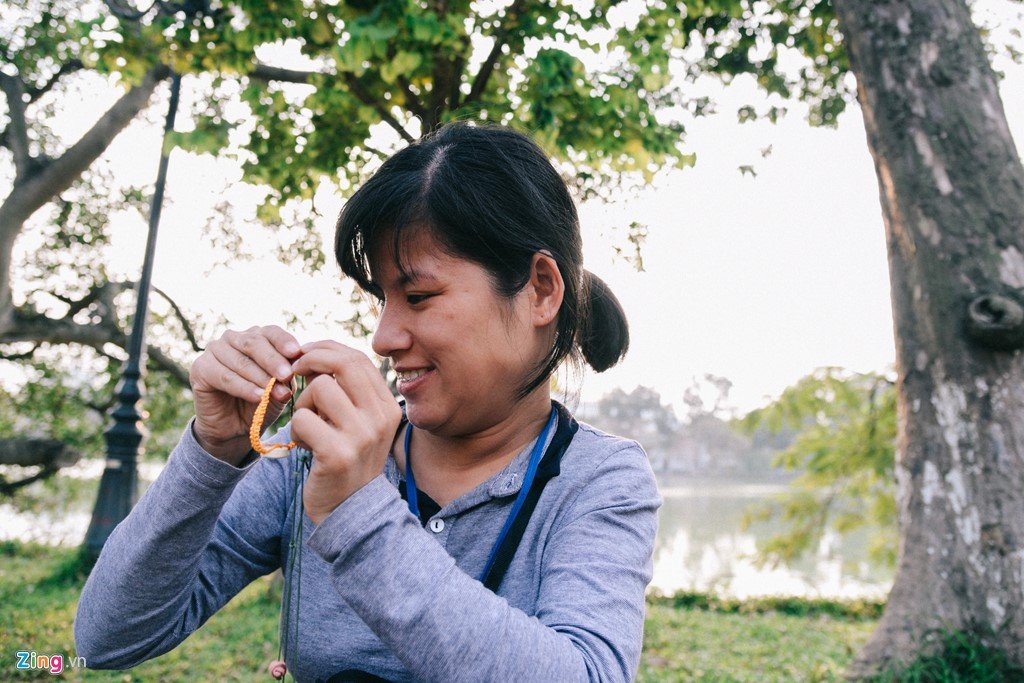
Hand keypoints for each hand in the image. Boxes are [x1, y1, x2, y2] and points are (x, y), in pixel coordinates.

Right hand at [189, 325, 301, 464]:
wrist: (235, 428)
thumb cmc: (261, 402)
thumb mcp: (280, 386)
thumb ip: (287, 372)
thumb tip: (299, 359)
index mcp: (255, 336)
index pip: (270, 332)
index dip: (283, 341)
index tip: (296, 352)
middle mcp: (233, 338)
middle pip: (254, 343)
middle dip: (273, 361)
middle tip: (287, 376)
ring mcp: (214, 351)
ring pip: (240, 361)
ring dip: (261, 378)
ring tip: (278, 393)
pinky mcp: (200, 368)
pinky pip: (225, 377)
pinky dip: (244, 387)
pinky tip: (258, 396)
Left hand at [289, 340, 402, 524]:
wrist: (349, 510)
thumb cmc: (348, 459)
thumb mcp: (362, 423)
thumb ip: (352, 392)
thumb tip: (324, 352)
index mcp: (388, 407)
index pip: (358, 358)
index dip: (327, 349)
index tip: (306, 355)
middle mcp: (380, 418)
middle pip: (342, 364)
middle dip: (311, 359)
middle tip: (294, 371)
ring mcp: (361, 436)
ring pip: (319, 388)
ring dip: (303, 403)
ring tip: (307, 424)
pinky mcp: (336, 454)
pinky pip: (303, 419)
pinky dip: (296, 429)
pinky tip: (304, 445)